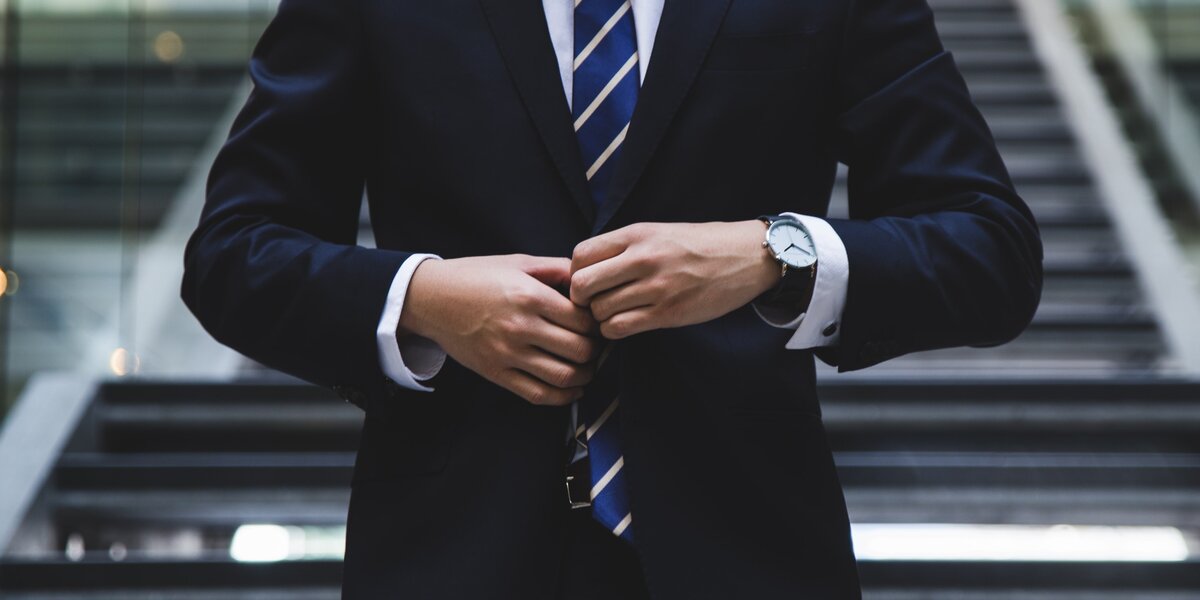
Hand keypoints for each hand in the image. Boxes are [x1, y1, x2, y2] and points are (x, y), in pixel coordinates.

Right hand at [399, 254, 602, 405]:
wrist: (431, 299)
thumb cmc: (476, 276)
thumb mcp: (518, 262)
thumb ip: (557, 269)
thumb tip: (589, 278)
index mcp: (530, 296)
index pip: (583, 320)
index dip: (597, 323)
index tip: (597, 323)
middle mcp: (520, 327)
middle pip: (580, 350)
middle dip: (595, 350)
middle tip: (596, 345)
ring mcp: (507, 354)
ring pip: (564, 376)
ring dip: (585, 376)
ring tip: (587, 367)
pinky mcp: (496, 373)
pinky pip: (538, 394)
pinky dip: (563, 397)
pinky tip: (572, 389)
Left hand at [570, 220, 780, 338]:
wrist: (745, 257)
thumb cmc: (699, 245)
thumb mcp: (658, 232)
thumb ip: (623, 247)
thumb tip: (585, 268)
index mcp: (637, 234)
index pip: (580, 255)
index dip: (575, 272)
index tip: (588, 281)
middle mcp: (643, 259)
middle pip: (582, 285)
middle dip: (581, 299)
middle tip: (594, 302)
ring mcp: (656, 287)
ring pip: (599, 311)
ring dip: (600, 317)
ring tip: (615, 313)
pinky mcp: (668, 313)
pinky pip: (620, 328)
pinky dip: (615, 330)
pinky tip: (626, 323)